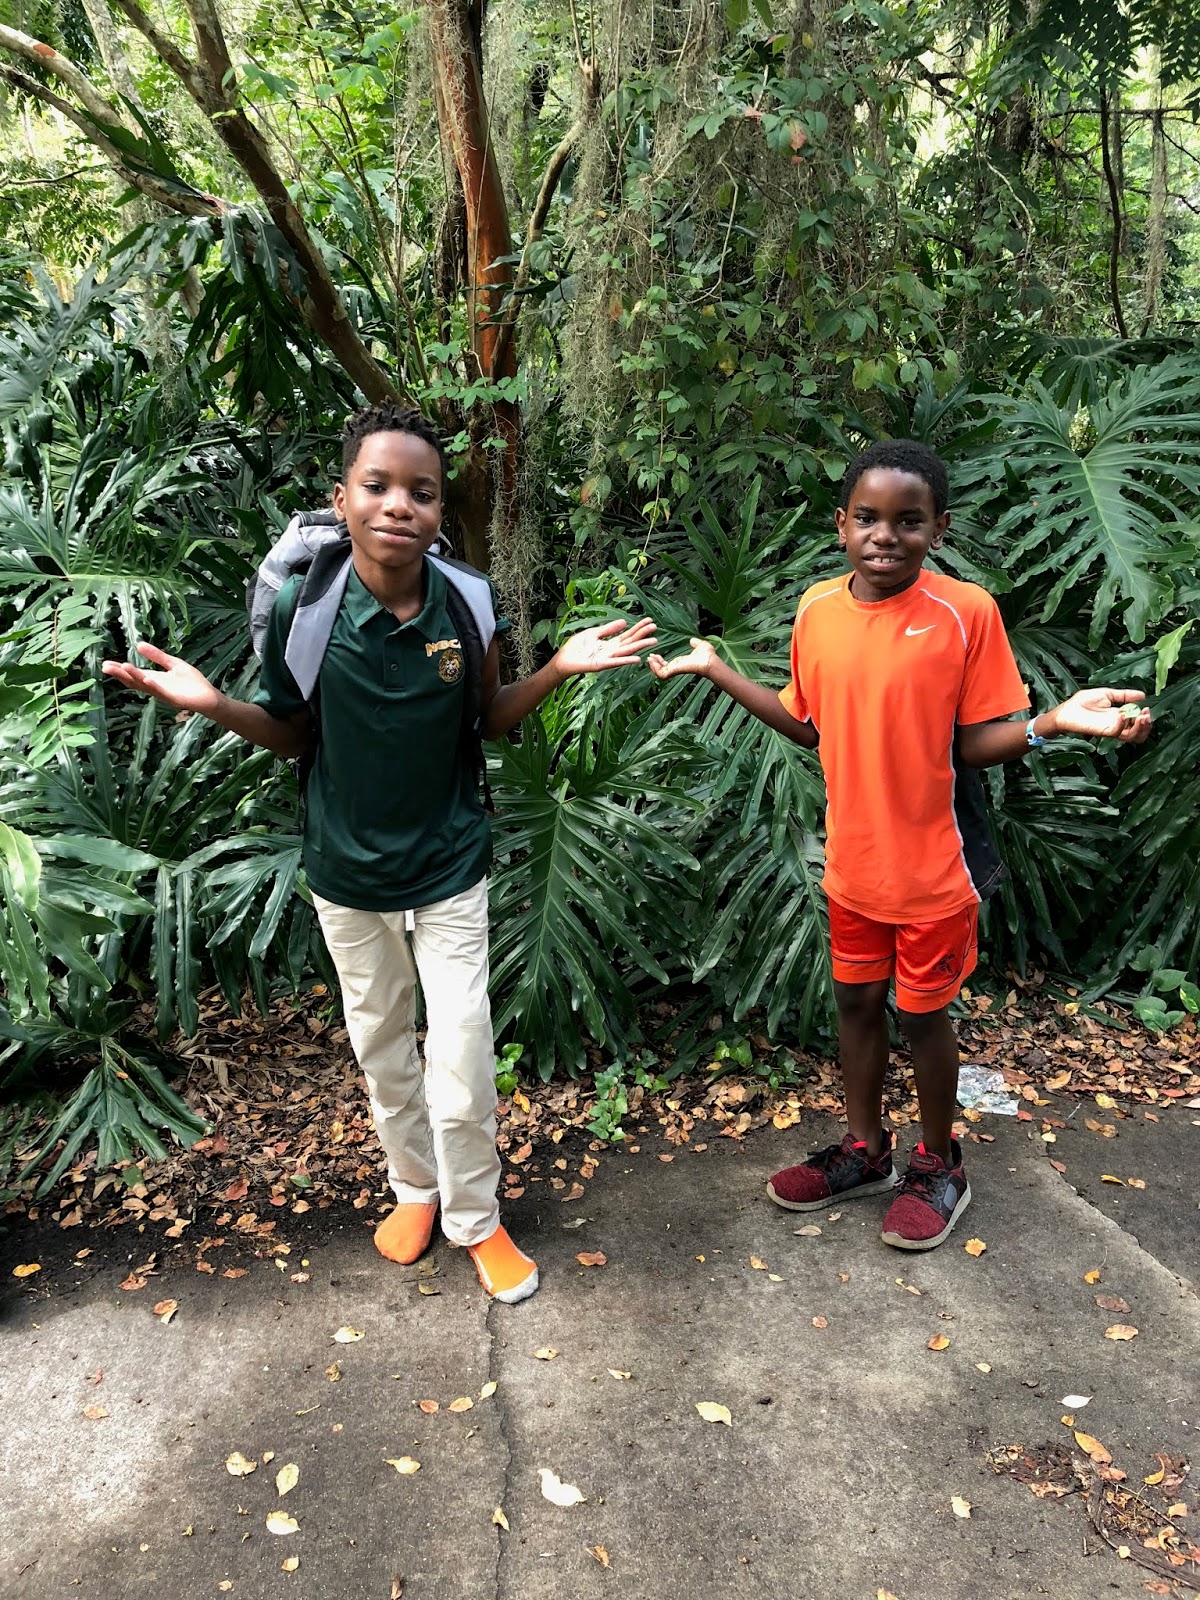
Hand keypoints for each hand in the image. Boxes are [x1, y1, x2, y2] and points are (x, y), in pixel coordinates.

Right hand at [101, 641, 219, 715]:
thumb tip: (138, 644)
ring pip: (146, 686)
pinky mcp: (175, 699)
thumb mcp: (173, 664)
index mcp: (153, 679)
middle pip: (134, 681)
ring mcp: (164, 694)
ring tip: (123, 667)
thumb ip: (157, 656)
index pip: (133, 675)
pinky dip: (154, 685)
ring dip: (134, 677)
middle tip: (105, 667)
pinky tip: (147, 678)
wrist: (209, 697)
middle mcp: (155, 688)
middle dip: (120, 674)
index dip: (120, 670)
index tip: (105, 663)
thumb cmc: (192, 682)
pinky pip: (162, 692)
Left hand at [553, 617, 657, 676]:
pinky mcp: (601, 665)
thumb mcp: (594, 633)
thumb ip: (608, 629)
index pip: (628, 635)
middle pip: (630, 642)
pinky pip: (616, 662)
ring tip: (653, 641)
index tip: (650, 621)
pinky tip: (637, 659)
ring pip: (627, 651)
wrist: (563, 659)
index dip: (638, 628)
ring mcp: (608, 659)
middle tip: (655, 627)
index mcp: (610, 644)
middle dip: (643, 634)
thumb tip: (625, 622)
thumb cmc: (576, 647)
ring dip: (640, 646)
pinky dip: (626, 660)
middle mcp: (612, 652)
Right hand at [647, 637, 718, 680]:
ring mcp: (675, 671)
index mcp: (680, 663)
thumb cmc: (708, 656)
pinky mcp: (675, 671)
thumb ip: (695, 643)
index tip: (654, 655)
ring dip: (653, 666)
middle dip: (654, 664)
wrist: (710, 661)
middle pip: (661, 670)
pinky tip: (653, 660)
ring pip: (659, 673)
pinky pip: (661, 674)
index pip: (666, 665)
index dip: (659, 661)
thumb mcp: (700, 646)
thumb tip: (693, 640)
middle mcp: (677, 668)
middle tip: (649, 657)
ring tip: (649, 658)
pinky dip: (655, 668)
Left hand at [1047, 688, 1151, 743]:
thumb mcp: (1108, 694)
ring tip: (1142, 716)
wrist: (1066, 709)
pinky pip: (1116, 731)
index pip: (1139, 724)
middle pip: (1139, 734)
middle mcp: (1118, 726)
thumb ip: (1124, 695)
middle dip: (1147, 725)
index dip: (1146, 718)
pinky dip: (1122, 724)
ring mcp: (1111, 729)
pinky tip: (1122, 715)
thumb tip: (1142, 695)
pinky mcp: (1101, 731)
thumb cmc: (1082, 703)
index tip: (1147, 707)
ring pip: (1132, 737)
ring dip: (1140, 727)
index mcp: (1120, 717)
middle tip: (1146, 715)